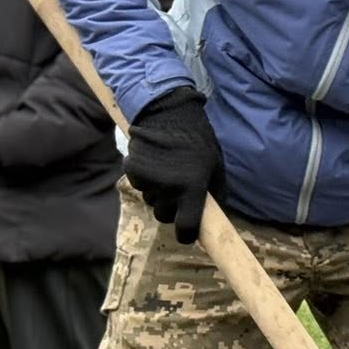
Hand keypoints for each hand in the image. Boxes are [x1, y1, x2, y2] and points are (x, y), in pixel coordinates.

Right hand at [126, 88, 222, 243]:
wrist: (170, 114)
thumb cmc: (199, 143)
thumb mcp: (216, 168)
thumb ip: (216, 196)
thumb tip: (215, 221)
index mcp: (192, 188)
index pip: (186, 228)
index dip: (187, 234)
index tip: (188, 233)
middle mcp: (168, 188)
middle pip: (165, 216)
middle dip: (172, 208)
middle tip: (180, 190)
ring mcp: (148, 180)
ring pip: (151, 201)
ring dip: (159, 193)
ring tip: (169, 171)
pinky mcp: (132, 170)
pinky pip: (139, 186)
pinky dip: (146, 180)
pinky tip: (155, 163)